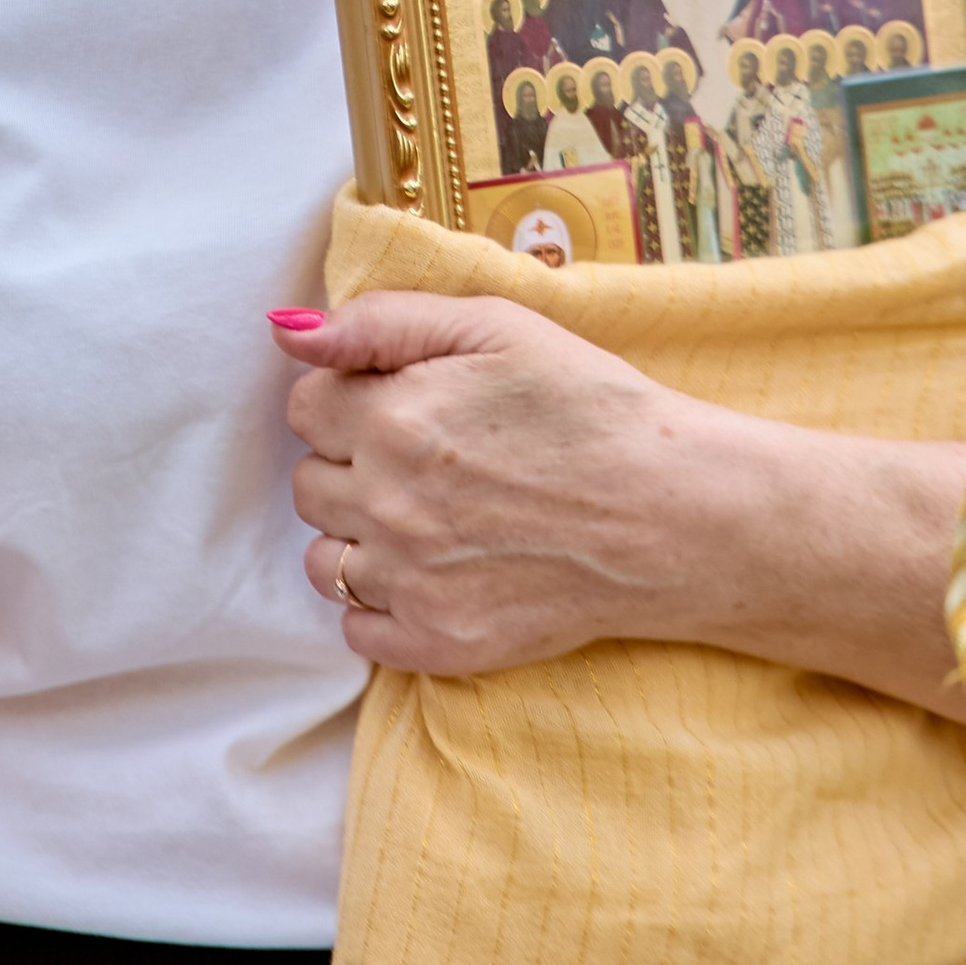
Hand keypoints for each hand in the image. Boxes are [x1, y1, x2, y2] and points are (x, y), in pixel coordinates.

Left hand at [271, 294, 965, 709]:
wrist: (678, 514)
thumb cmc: (596, 408)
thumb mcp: (498, 327)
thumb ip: (381, 322)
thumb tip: (287, 330)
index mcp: (393, 417)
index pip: (304, 405)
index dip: (352, 395)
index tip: (405, 402)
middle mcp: (385, 502)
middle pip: (308, 481)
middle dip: (353, 462)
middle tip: (429, 459)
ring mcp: (407, 581)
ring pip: (322, 559)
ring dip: (358, 535)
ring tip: (432, 519)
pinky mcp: (435, 642)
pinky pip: (354, 627)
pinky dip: (379, 604)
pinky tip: (434, 574)